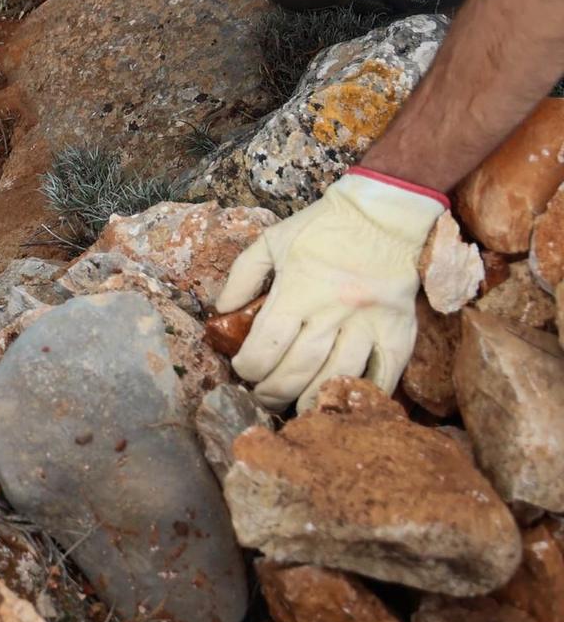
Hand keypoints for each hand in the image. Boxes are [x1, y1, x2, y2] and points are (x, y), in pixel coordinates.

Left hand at [217, 168, 444, 411]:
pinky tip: (340, 400)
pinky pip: (384, 375)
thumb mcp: (271, 242)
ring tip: (294, 406)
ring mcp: (370, 323)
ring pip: (336, 377)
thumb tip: (220, 312)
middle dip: (272, 391)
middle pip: (298, 368)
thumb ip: (241, 277)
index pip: (267, 344)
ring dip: (310, 400)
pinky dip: (361, 394)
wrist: (383, 214)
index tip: (243, 371)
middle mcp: (334, 309)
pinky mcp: (400, 331)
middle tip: (262, 396)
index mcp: (299, 288)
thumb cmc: (321, 227)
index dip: (249, 367)